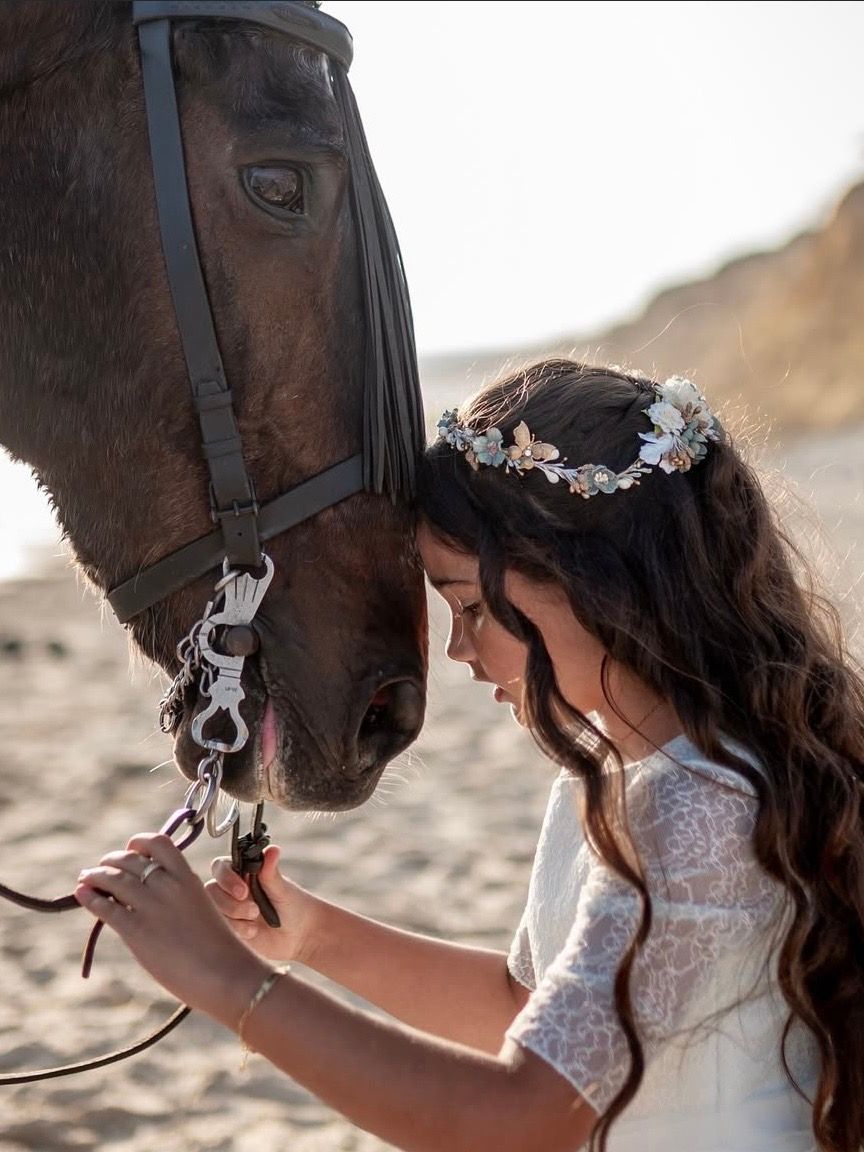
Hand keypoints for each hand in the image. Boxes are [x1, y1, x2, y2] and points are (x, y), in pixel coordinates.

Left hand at [75, 834, 265, 1024]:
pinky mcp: (137, 931)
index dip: (139, 843)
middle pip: (129, 859)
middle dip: (111, 860)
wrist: (224, 974)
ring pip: (113, 879)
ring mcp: (152, 907)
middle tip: (102, 867)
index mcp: (187, 877)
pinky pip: (106, 907)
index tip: (131, 850)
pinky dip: (91, 898)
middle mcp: (168, 885)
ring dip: (95, 876)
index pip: (158, 842)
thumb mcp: (199, 907)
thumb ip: (176, 895)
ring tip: (85, 878)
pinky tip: (83, 895)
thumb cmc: (216, 947)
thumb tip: (146, 896)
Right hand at [205, 846, 320, 964]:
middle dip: (231, 903)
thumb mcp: (283, 889)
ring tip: (256, 920)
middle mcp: (231, 888)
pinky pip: (221, 928)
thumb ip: (271, 872)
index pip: (220, 867)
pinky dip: (237, 930)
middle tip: (254, 910)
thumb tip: (272, 849)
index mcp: (243, 871)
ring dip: (234, 917)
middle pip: (212, 890)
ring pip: (214, 910)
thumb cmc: (293, 905)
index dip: (226, 878)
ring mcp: (228, 909)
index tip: (243, 891)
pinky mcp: (229, 928)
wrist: (299, 935)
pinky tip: (253, 931)